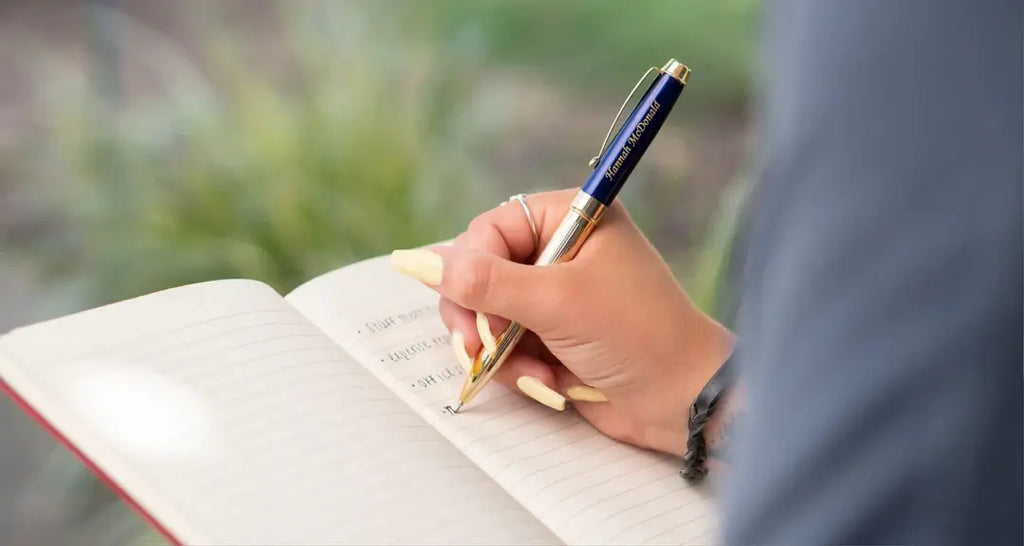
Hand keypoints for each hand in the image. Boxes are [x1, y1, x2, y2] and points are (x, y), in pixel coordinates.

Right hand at [390, 188, 734, 456]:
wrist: (682, 400)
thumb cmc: (636, 334)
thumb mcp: (555, 302)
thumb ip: (483, 283)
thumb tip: (416, 261)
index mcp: (570, 218)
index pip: (489, 229)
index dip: (471, 269)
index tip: (474, 310)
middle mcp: (559, 250)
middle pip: (478, 272)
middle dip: (481, 317)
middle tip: (483, 347)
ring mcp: (554, 295)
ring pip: (486, 314)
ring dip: (501, 350)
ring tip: (534, 370)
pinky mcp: (552, 334)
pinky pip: (506, 345)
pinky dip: (519, 367)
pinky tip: (551, 380)